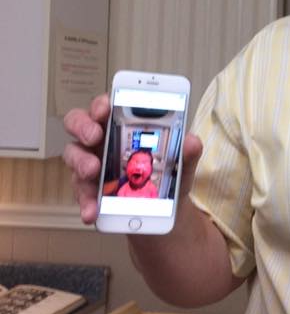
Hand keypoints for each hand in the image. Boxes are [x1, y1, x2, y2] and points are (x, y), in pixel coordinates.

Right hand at [64, 95, 203, 225]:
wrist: (163, 209)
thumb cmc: (166, 174)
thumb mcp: (181, 163)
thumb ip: (187, 152)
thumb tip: (191, 141)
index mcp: (122, 124)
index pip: (106, 105)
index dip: (102, 103)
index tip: (106, 108)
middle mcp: (101, 139)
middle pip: (79, 123)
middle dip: (84, 126)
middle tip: (95, 136)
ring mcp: (90, 163)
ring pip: (74, 155)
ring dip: (81, 162)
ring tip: (93, 172)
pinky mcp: (87, 189)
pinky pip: (81, 192)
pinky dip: (86, 201)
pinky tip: (93, 210)